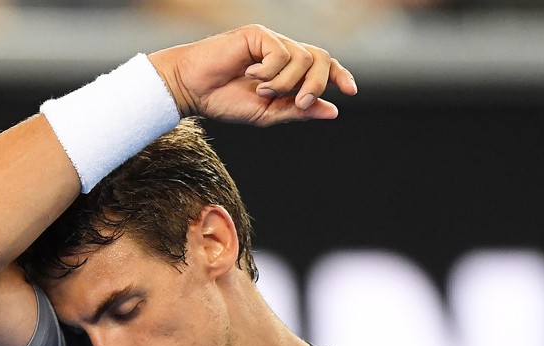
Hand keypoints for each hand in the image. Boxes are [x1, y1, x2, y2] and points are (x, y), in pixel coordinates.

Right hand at [148, 24, 356, 126]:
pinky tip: (250, 74)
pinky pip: (281, 53)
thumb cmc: (223, 100)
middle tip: (299, 103)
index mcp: (287, 70)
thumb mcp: (267, 114)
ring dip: (286, 83)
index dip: (340, 75)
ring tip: (261, 92)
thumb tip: (333, 110)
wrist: (192, 89)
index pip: (324, 66)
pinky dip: (270, 72)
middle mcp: (283, 52)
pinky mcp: (258, 34)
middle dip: (317, 84)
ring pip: (303, 59)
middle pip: (321, 59)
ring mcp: (271, 41)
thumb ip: (298, 110)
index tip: (351, 92)